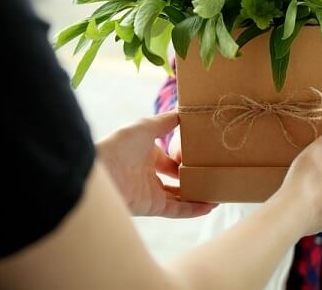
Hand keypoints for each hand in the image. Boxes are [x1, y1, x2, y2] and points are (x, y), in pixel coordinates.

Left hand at [96, 111, 215, 217]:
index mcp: (147, 156)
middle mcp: (149, 175)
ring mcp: (151, 192)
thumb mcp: (146, 126)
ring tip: (219, 194)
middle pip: (176, 181)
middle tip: (214, 177)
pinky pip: (177, 210)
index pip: (169, 161)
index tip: (203, 157)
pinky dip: (193, 209)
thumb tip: (184, 111)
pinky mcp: (152, 207)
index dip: (184, 160)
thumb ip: (166, 121)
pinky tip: (210, 205)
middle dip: (193, 180)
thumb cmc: (121, 144)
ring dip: (198, 197)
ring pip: (180, 197)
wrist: (103, 170)